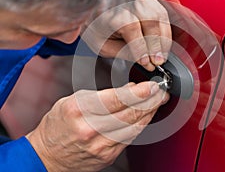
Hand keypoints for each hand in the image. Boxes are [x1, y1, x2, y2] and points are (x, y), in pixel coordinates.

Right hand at [26, 81, 168, 171]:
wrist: (47, 156)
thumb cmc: (58, 125)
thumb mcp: (74, 100)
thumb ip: (103, 95)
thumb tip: (130, 89)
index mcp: (80, 110)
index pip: (117, 98)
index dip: (139, 91)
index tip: (152, 85)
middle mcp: (91, 128)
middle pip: (130, 113)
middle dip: (151, 100)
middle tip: (161, 91)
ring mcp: (100, 145)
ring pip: (135, 127)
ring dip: (150, 112)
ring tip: (158, 101)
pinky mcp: (107, 155)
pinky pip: (131, 138)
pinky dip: (142, 125)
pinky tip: (147, 115)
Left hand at [82, 0, 171, 70]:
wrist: (93, 8)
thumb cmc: (96, 27)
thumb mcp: (103, 46)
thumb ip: (126, 53)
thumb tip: (147, 63)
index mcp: (109, 10)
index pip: (131, 26)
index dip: (141, 47)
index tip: (147, 62)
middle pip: (150, 19)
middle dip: (157, 44)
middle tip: (158, 61)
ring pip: (159, 14)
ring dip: (164, 37)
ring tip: (162, 55)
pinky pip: (161, 11)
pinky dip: (164, 28)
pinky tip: (161, 42)